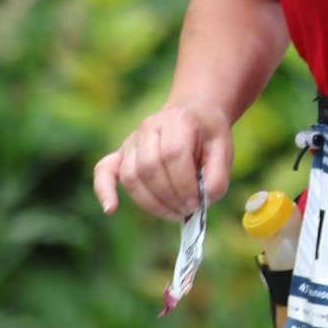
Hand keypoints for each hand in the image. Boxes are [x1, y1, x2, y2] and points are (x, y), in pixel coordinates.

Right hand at [93, 100, 232, 220]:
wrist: (192, 114)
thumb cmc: (207, 136)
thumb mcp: (223, 151)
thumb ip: (217, 177)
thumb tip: (203, 201)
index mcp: (178, 120)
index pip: (174, 154)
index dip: (184, 184)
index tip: (196, 203)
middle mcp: (150, 126)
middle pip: (150, 167)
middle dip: (169, 195)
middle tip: (186, 210)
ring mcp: (132, 139)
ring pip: (131, 175)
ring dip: (151, 202)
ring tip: (172, 213)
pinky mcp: (121, 153)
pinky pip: (104, 170)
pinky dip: (104, 190)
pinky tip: (110, 209)